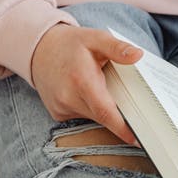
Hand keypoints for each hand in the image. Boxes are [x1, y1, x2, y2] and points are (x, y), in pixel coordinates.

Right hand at [30, 24, 143, 143]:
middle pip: (102, 116)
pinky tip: (88, 93)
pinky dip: (91, 109)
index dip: (121, 127)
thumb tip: (138, 55)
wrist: (39, 50)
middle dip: (120, 116)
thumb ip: (117, 48)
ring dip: (103, 109)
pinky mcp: (58, 113)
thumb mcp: (95, 38)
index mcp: (82, 80)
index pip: (105, 111)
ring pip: (94, 117)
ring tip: (102, 88)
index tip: (136, 139)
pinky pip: (82, 115)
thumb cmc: (70, 44)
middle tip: (135, 109)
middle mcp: (69, 98)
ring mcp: (61, 107)